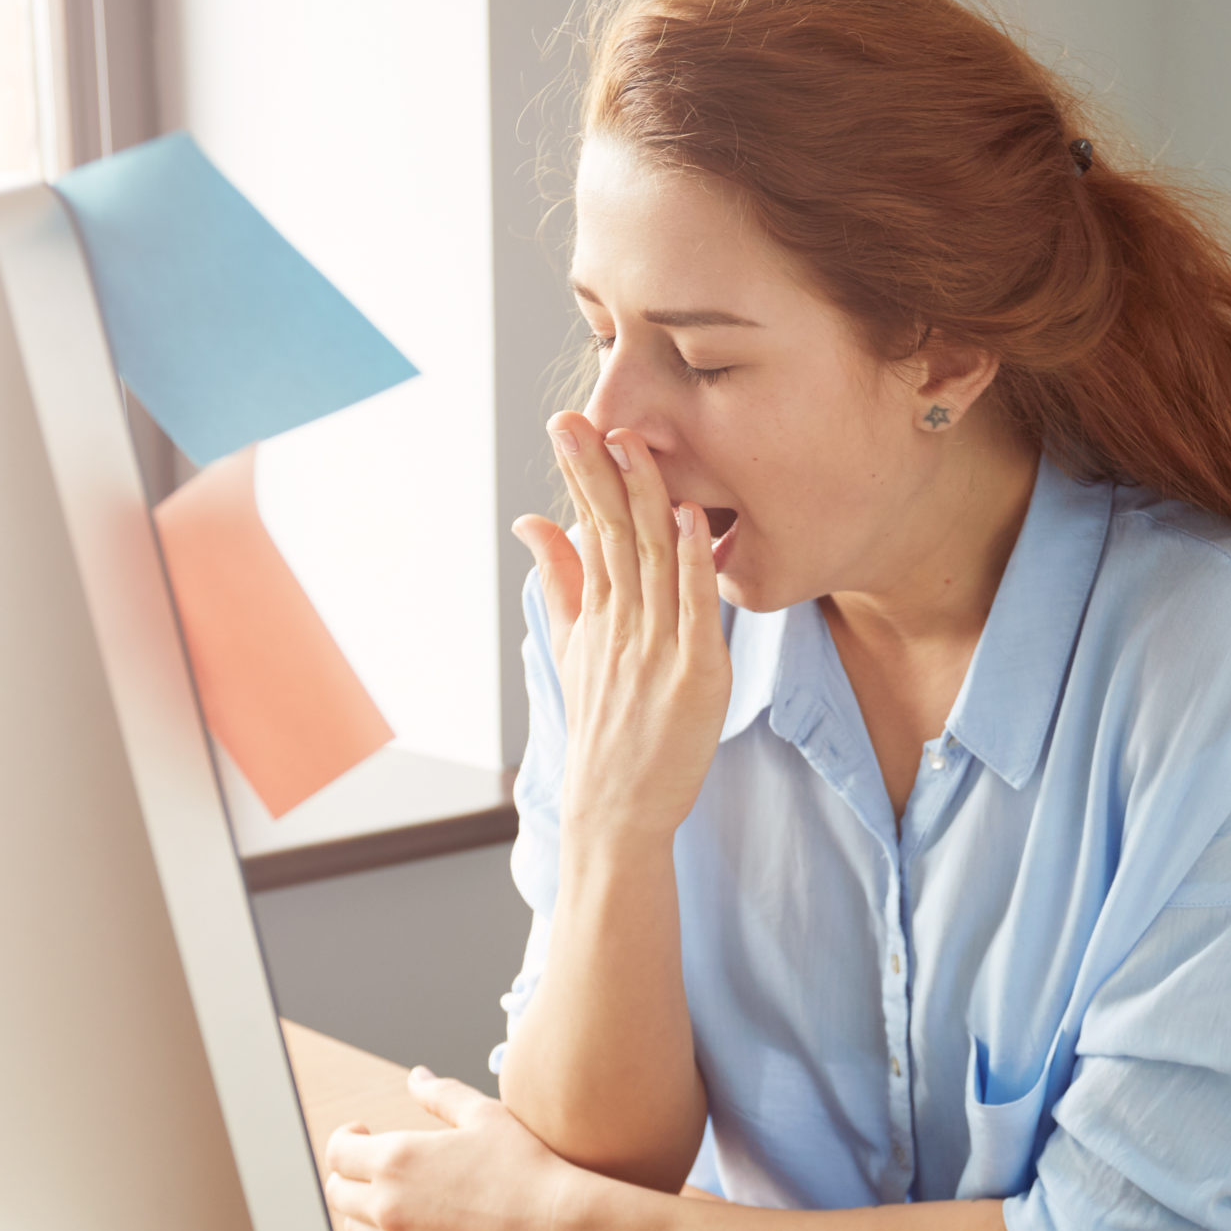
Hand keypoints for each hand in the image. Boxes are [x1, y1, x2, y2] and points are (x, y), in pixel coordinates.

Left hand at [323, 1066, 599, 1230]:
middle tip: (372, 1163)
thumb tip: (416, 1077)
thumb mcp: (485, 1116)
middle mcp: (389, 1205)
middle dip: (347, 1174)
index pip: (337, 1153)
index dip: (344, 1138)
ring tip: (395, 1192)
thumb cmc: (526, 1167)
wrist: (556, 1230)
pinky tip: (426, 1219)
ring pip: (356, 1228)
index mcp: (396, 1159)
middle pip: (336, 1193)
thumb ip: (442, 1094)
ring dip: (365, 1208)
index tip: (362, 1132)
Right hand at [510, 412, 729, 850]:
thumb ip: (560, 580)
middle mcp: (623, 624)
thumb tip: (532, 519)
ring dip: (645, 499)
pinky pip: (695, 609)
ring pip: (651, 560)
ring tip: (635, 446)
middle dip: (598, 474)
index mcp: (598, 614)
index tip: (567, 426)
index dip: (580, 477)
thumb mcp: (574, 648)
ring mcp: (658, 648)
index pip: (588, 530)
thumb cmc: (606, 730)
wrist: (618, 811)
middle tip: (582, 419)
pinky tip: (693, 515)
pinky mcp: (697, 674)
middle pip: (613, 536)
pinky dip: (694, 560)